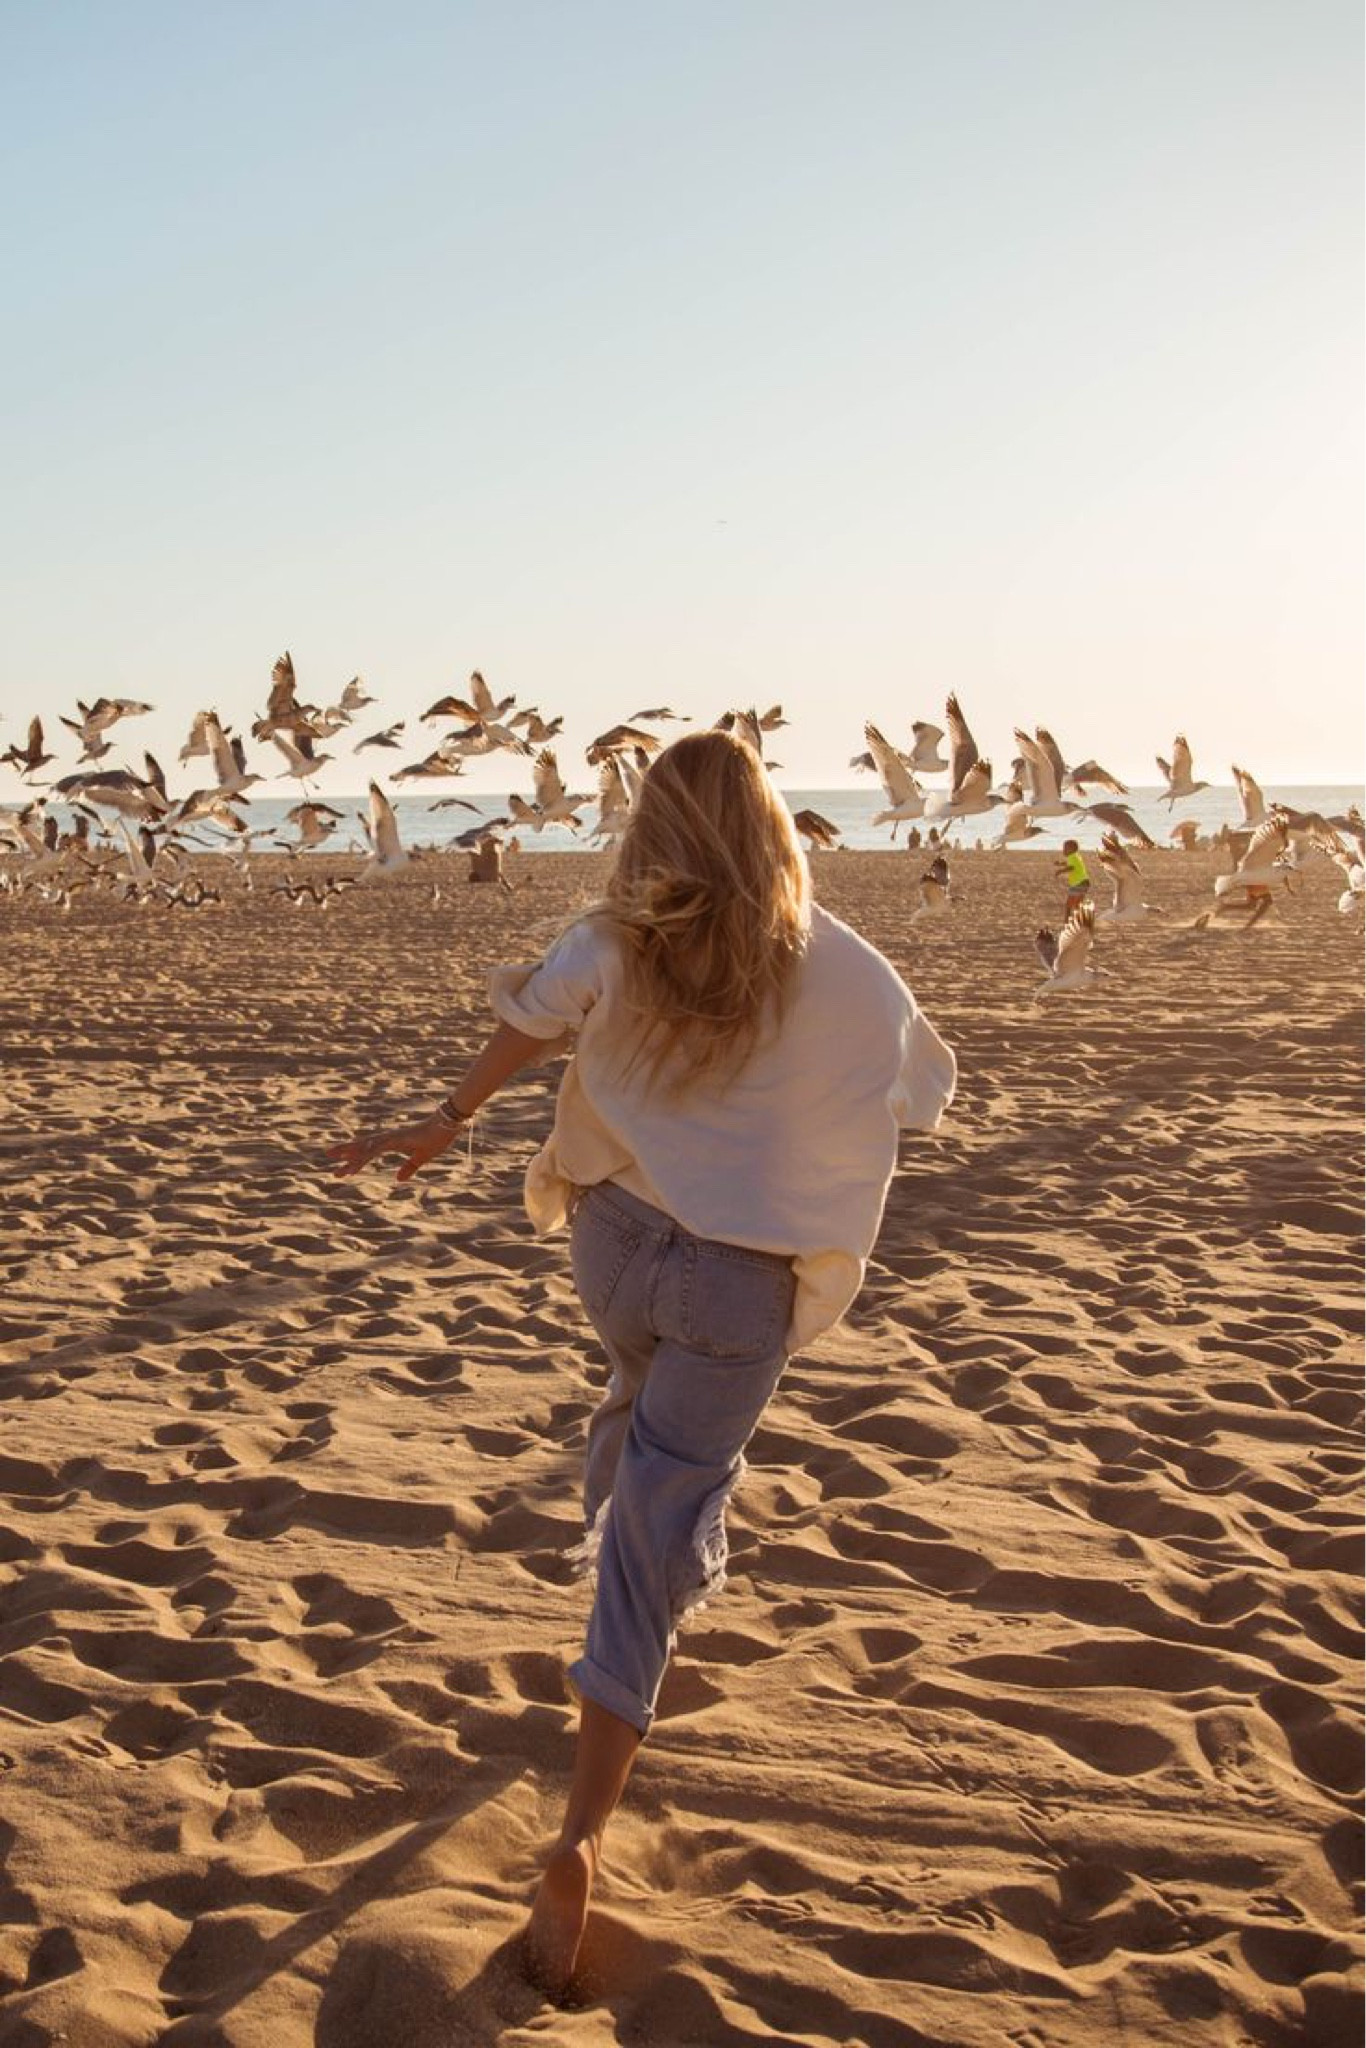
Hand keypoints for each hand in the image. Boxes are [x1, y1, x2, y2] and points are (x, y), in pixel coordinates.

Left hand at [326, 1113, 461, 1183]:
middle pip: (363, 1147)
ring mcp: (392, 1138)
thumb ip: (409, 1168)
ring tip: (336, 1159)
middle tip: (328, 1157)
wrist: (447, 1125)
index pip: (369, 1152)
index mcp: (392, 1143)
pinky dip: (367, 1152)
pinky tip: (358, 1156)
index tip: (342, 1170)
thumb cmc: (436, 1138)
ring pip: (367, 1147)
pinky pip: (379, 1147)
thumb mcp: (422, 1158)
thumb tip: (398, 1179)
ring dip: (352, 1153)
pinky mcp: (398, 1138)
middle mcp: (388, 1139)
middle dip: (345, 1153)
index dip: (355, 1160)